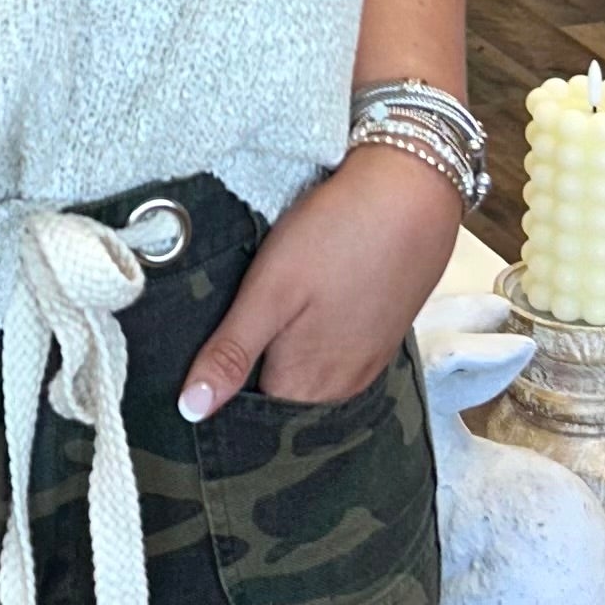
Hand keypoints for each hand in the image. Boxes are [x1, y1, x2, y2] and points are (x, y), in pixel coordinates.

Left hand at [177, 143, 463, 417]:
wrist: (413, 193)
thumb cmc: (334, 236)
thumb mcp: (269, 291)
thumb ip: (231, 353)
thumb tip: (191, 411)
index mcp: (306, 384)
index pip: (248, 411)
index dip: (223, 383)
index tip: (204, 353)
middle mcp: (341, 386)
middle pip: (281, 394)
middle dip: (254, 368)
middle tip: (234, 321)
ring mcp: (367, 361)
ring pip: (310, 374)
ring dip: (286, 352)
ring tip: (272, 309)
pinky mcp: (382, 335)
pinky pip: (337, 354)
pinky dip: (316, 338)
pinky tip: (308, 304)